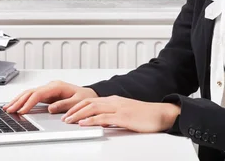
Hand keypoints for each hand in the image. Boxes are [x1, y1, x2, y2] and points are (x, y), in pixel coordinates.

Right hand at [3, 80, 97, 114]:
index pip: (38, 94)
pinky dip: (23, 100)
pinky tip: (17, 105)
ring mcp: (48, 89)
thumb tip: (50, 108)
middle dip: (19, 101)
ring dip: (18, 100)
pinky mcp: (47, 94)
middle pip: (31, 92)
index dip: (29, 103)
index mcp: (57, 86)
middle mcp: (51, 86)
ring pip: (29, 93)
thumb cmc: (85, 98)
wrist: (89, 95)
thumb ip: (64, 104)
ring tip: (8, 107)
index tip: (21, 111)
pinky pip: (32, 96)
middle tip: (8, 110)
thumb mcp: (78, 101)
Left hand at [61, 95, 180, 132]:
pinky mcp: (123, 117)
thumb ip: (112, 116)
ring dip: (78, 115)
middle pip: (88, 102)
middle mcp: (114, 102)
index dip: (77, 106)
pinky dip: (91, 120)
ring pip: (93, 108)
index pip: (91, 100)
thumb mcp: (125, 114)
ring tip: (68, 121)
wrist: (161, 114)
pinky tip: (84, 124)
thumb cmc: (145, 115)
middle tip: (63, 117)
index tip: (67, 112)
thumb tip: (101, 122)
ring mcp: (118, 108)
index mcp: (114, 100)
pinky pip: (104, 117)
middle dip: (73, 110)